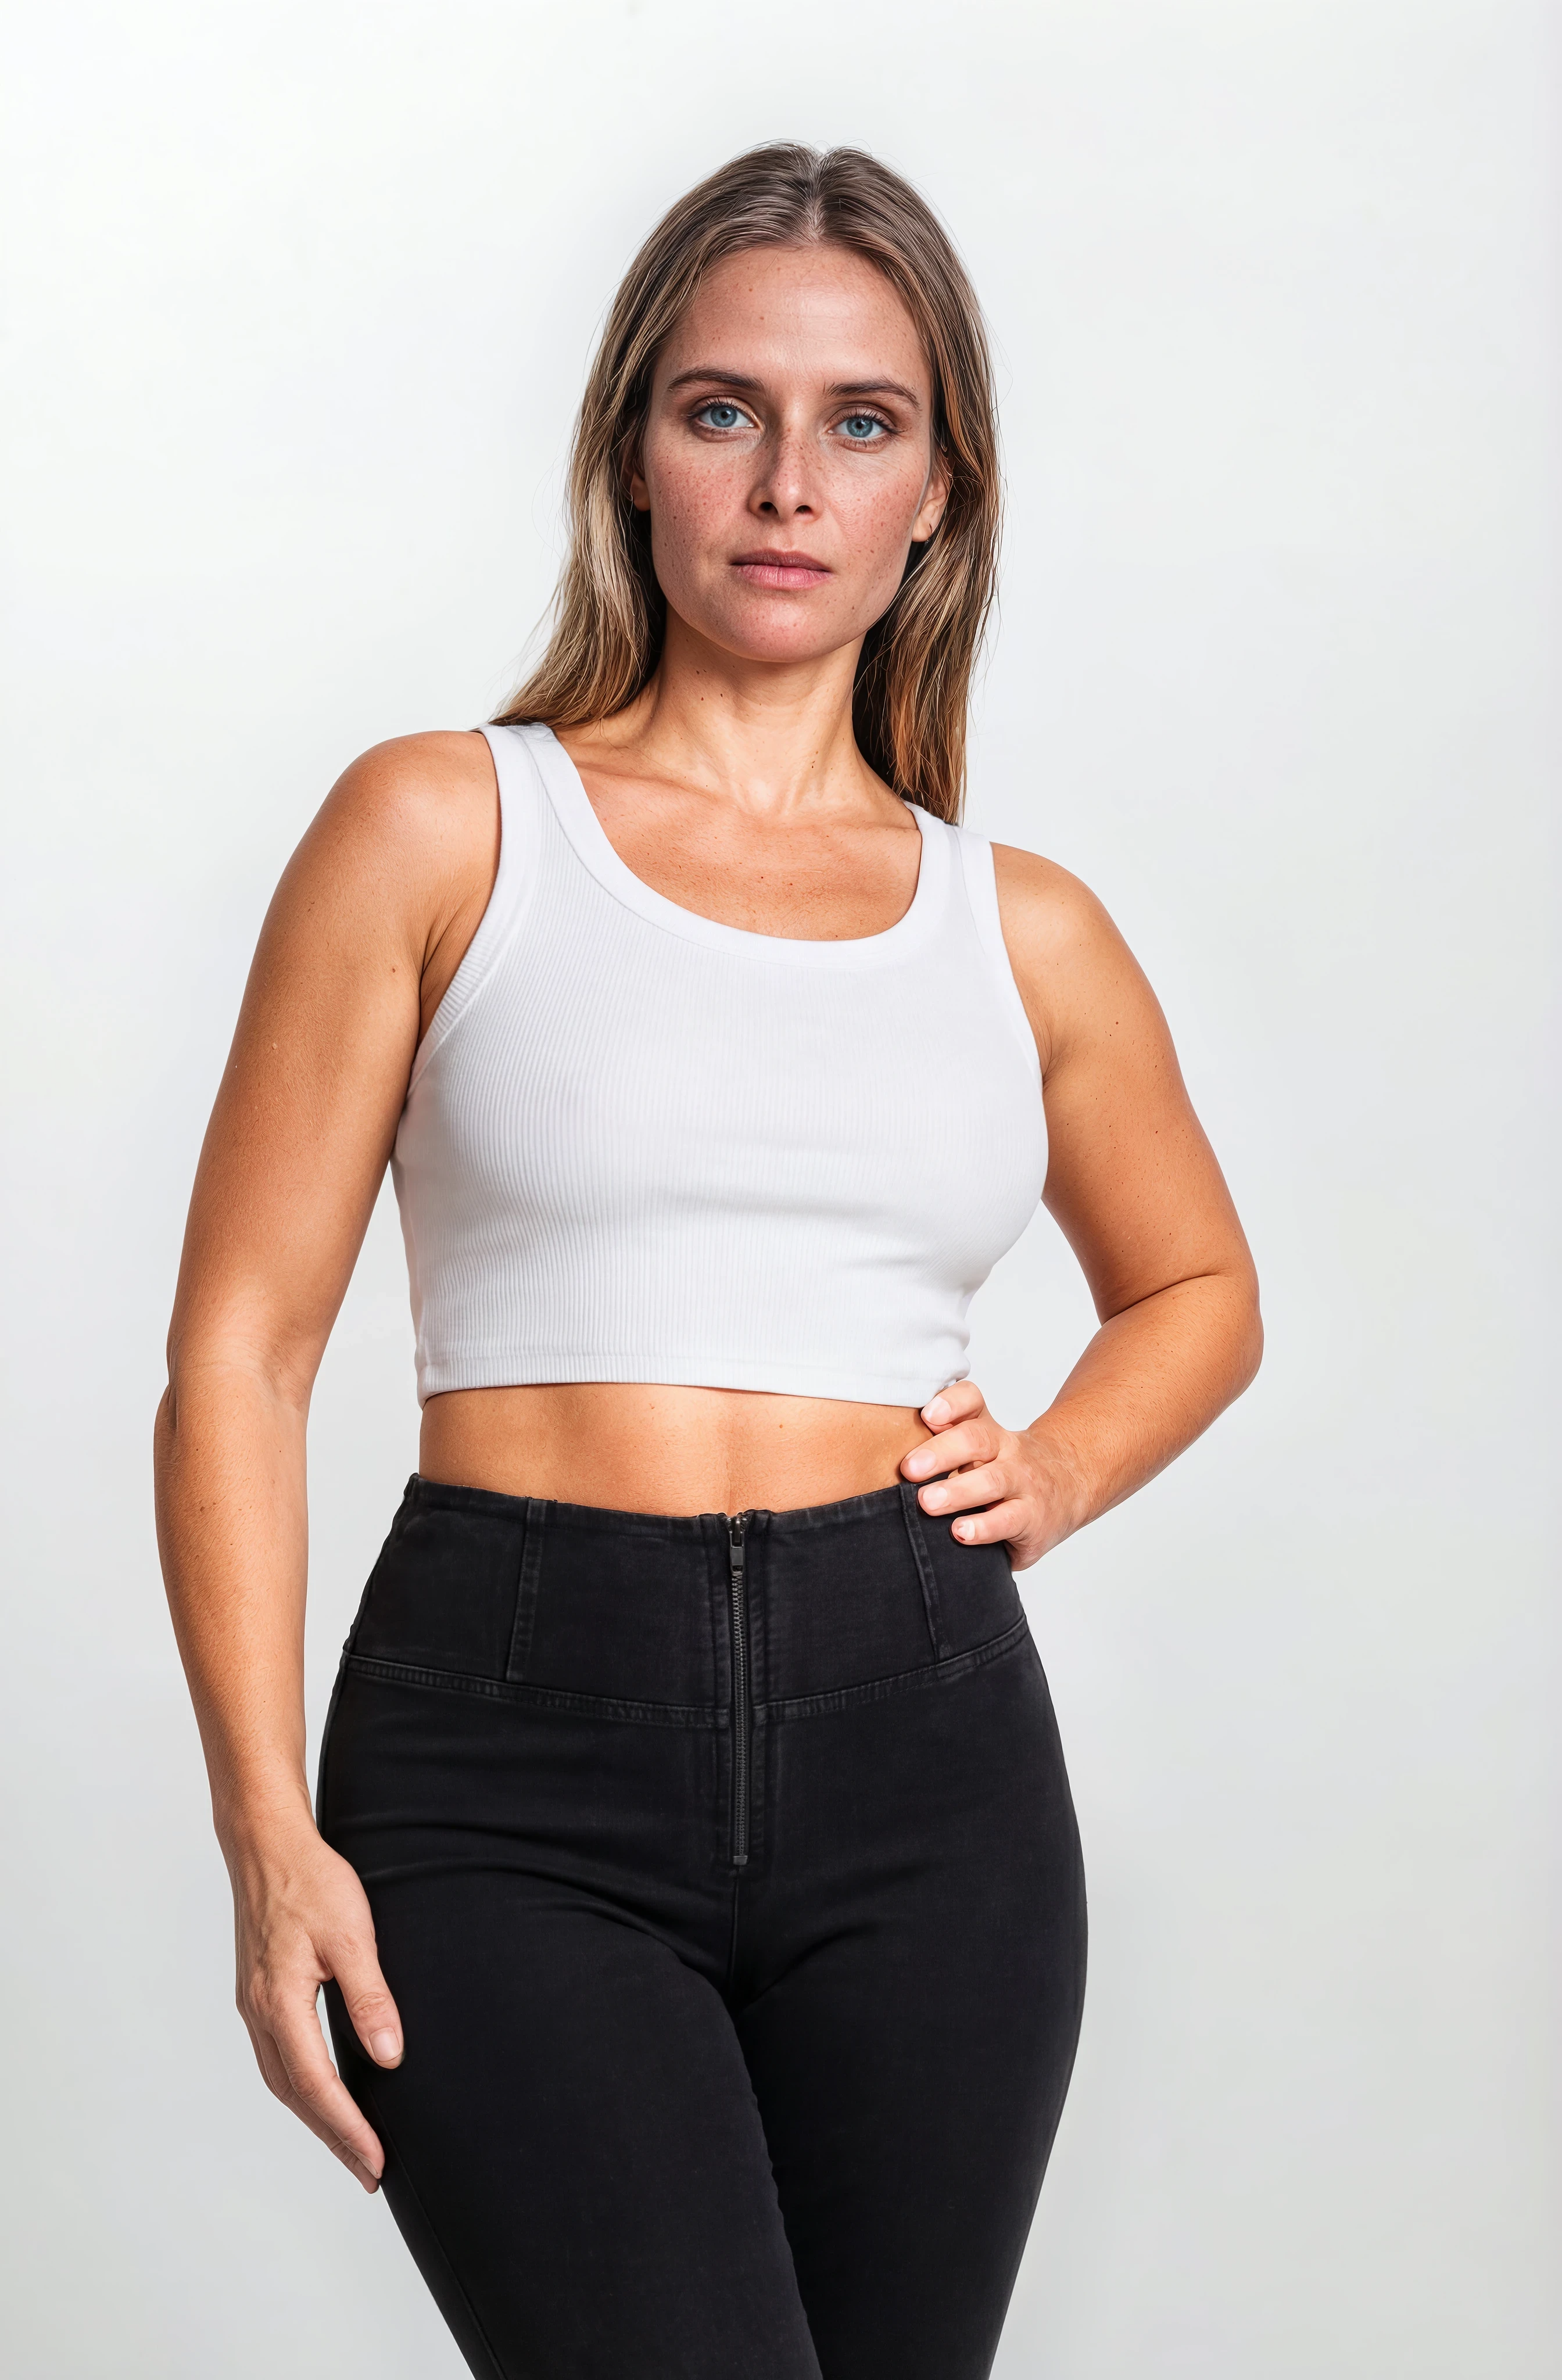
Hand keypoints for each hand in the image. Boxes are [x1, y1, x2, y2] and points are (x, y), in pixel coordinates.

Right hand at [228, 1813, 403, 2191]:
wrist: (266, 1844)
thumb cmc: (311, 1881)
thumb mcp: (351, 1934)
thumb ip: (369, 1996)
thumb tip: (389, 2057)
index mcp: (280, 2003)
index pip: (318, 2086)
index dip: (348, 2129)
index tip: (376, 2163)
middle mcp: (259, 2012)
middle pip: (296, 2095)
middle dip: (333, 2137)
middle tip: (368, 2172)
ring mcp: (254, 2004)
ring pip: (283, 2080)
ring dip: (316, 2116)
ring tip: (350, 2144)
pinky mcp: (258, 1992)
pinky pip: (278, 2056)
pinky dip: (301, 2086)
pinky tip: (323, 2091)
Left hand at [900, 1380, 1085, 1570]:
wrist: (1070, 1485)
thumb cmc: (1005, 1469)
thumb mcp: (981, 1452)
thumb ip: (943, 1447)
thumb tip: (882, 1454)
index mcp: (987, 1430)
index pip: (972, 1402)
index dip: (952, 1403)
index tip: (929, 1413)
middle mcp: (1006, 1450)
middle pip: (977, 1439)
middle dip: (941, 1452)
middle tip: (909, 1469)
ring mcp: (1023, 1483)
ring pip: (992, 1481)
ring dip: (958, 1491)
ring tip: (929, 1502)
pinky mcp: (1033, 1518)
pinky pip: (1008, 1520)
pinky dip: (984, 1527)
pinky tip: (962, 1532)